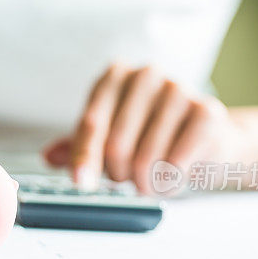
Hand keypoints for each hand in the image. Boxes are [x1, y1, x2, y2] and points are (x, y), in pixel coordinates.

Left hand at [44, 64, 243, 193]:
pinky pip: (176, 163)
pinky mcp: (207, 111)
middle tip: (127, 179)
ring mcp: (178, 89)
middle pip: (116, 144)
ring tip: (152, 179)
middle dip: (118, 175)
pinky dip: (170, 182)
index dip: (84, 158)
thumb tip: (50, 156)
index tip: (80, 183)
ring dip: (145, 183)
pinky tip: (174, 177)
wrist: (207, 138)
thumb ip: (79, 146)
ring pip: (146, 158)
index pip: (91, 124)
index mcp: (114, 77)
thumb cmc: (151, 134)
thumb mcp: (110, 137)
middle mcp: (146, 75)